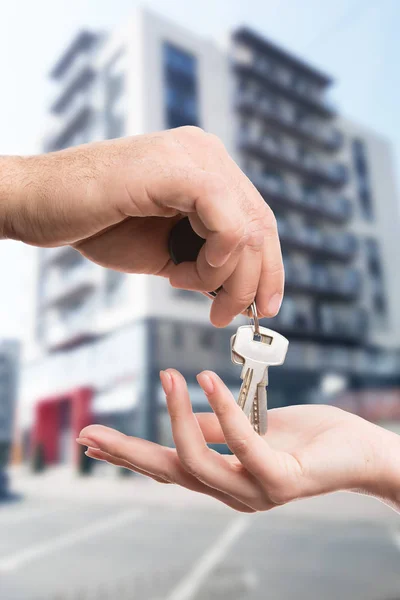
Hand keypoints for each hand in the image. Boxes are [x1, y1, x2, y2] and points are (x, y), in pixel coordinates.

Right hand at [0, 127, 283, 325]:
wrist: (41, 204)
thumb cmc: (97, 224)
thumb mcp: (166, 248)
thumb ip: (206, 259)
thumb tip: (241, 287)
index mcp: (206, 167)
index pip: (258, 218)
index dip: (267, 266)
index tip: (261, 305)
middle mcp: (207, 154)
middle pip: (262, 224)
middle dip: (253, 281)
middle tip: (225, 314)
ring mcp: (195, 156)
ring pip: (250, 228)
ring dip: (227, 278)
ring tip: (184, 285)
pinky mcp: (179, 169)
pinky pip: (228, 225)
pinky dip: (214, 260)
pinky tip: (181, 272)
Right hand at [77, 369, 399, 512]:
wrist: (362, 451)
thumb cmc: (308, 438)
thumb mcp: (253, 427)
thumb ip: (217, 428)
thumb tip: (183, 416)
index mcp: (224, 476)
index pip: (166, 466)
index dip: (128, 454)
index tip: (92, 440)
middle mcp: (233, 492)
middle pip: (168, 473)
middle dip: (127, 453)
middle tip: (90, 433)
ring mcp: (255, 492)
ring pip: (198, 461)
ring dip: (176, 415)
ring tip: (169, 375)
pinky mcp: (281, 481)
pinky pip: (241, 444)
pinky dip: (220, 409)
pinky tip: (205, 378)